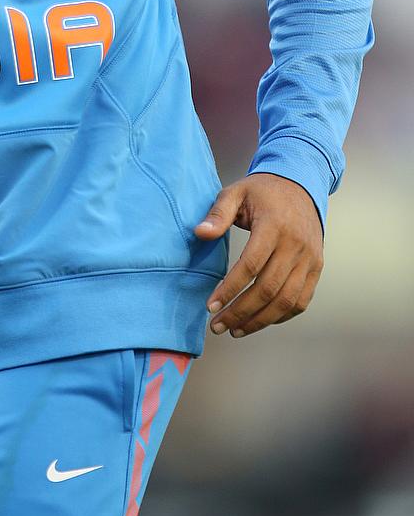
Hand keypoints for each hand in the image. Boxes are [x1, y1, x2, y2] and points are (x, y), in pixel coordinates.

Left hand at [193, 172, 323, 338]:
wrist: (300, 185)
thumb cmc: (262, 192)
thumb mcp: (235, 192)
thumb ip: (217, 213)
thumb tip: (199, 234)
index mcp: (274, 225)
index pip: (251, 265)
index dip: (230, 288)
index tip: (210, 306)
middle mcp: (296, 245)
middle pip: (268, 289)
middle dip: (240, 312)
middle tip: (217, 326)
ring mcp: (310, 259)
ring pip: (286, 300)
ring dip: (260, 320)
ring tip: (235, 330)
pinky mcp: (316, 268)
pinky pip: (301, 300)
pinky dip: (281, 316)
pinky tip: (259, 321)